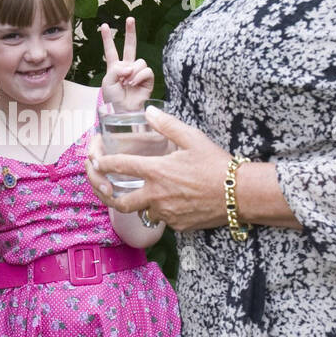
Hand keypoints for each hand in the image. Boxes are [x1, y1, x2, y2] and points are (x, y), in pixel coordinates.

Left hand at [85, 106, 230, 231]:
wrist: (240, 194)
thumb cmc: (217, 164)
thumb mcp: (193, 138)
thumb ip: (167, 125)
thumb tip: (149, 111)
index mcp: (157, 171)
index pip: (119, 166)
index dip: (102, 162)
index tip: (94, 160)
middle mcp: (156, 195)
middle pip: (120, 201)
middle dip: (106, 194)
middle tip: (102, 186)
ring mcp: (166, 213)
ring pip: (143, 210)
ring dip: (139, 202)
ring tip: (140, 191)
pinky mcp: (178, 225)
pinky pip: (163, 218)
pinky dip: (161, 210)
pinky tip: (170, 199)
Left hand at [100, 16, 153, 110]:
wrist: (123, 111)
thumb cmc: (113, 99)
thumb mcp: (107, 81)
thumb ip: (116, 68)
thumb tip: (130, 66)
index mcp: (114, 67)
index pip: (110, 50)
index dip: (107, 38)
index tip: (103, 26)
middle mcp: (127, 67)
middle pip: (130, 46)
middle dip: (130, 32)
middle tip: (130, 19)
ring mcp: (138, 72)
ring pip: (139, 61)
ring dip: (132, 71)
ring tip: (127, 82)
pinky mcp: (148, 79)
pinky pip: (145, 70)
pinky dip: (139, 76)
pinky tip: (133, 83)